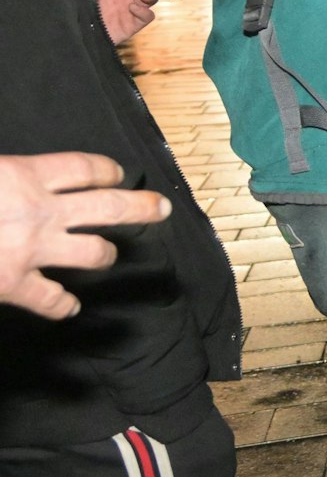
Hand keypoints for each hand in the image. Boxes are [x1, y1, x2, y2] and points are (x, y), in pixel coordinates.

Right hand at [0, 152, 171, 319]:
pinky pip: (50, 299)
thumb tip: (17, 179)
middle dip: (141, 207)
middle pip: (108, 207)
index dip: (107, 171)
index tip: (118, 175)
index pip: (83, 169)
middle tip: (162, 208)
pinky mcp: (13, 284)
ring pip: (93, 252)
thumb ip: (9, 176)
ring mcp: (31, 250)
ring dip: (105, 255)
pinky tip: (69, 308)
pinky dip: (62, 306)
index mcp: (24, 175)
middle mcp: (39, 212)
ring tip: (108, 256)